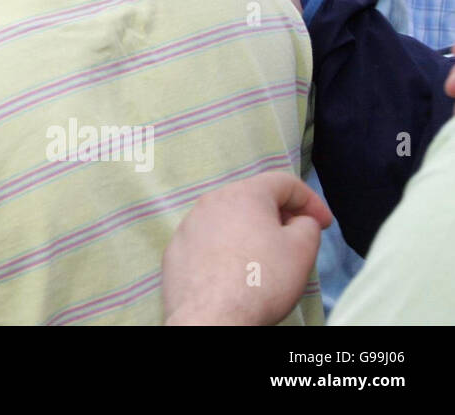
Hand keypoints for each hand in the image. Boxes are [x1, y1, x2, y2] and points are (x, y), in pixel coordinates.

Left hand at [163, 171, 331, 324]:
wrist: (210, 316)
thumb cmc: (261, 279)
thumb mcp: (302, 250)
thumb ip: (307, 225)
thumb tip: (299, 220)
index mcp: (243, 194)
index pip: (284, 183)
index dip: (311, 200)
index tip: (323, 223)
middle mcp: (211, 201)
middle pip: (253, 199)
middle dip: (280, 215)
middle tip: (298, 238)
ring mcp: (189, 225)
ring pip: (229, 220)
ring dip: (251, 232)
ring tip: (267, 258)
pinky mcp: (176, 249)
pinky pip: (209, 241)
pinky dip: (227, 249)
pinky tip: (236, 271)